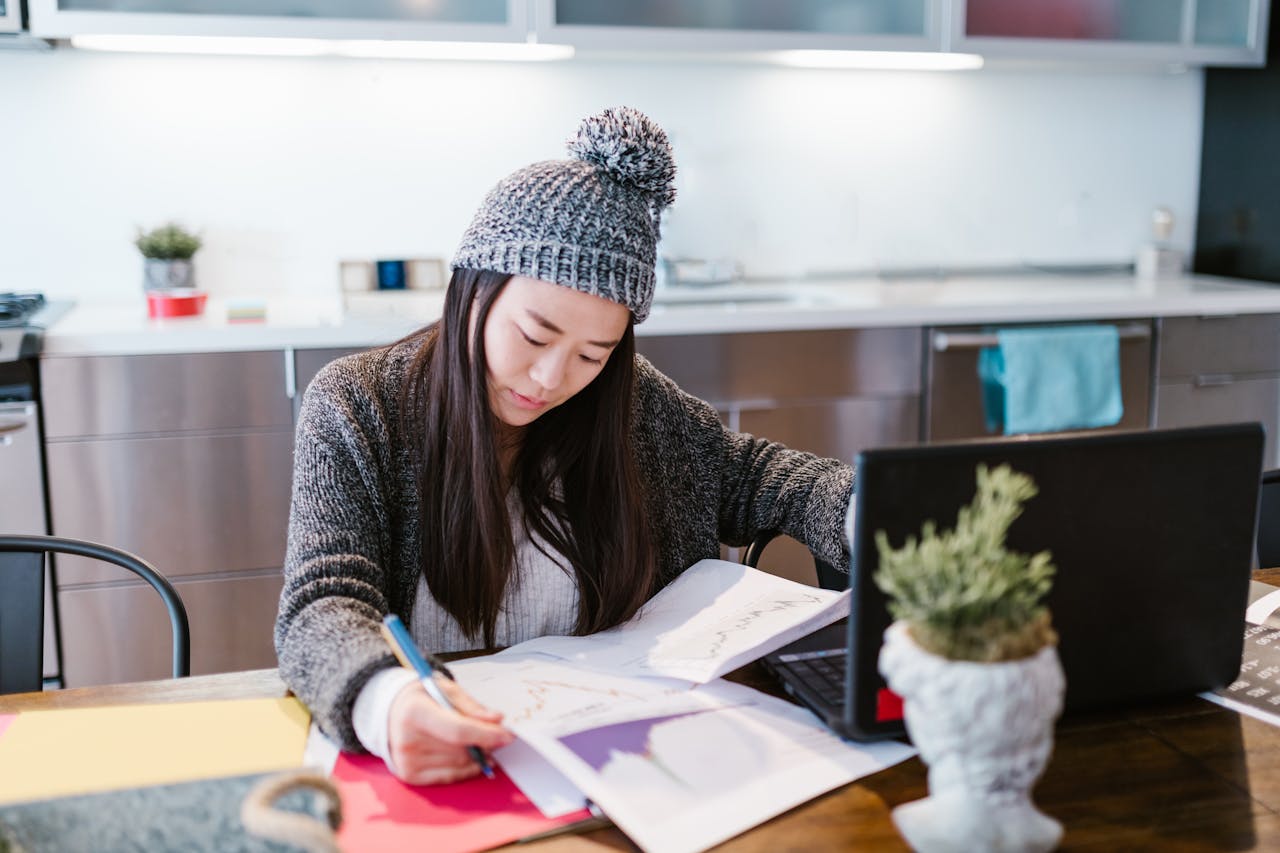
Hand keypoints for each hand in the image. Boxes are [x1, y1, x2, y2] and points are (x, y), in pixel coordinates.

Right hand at [385, 678, 513, 784]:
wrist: (390, 712)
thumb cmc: (421, 698)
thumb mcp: (444, 689)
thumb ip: (471, 706)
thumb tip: (497, 720)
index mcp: (415, 712)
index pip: (457, 730)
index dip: (486, 735)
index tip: (508, 735)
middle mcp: (407, 740)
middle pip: (461, 750)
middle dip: (485, 743)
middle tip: (498, 735)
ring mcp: (407, 761)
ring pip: (459, 764)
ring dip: (477, 755)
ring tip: (481, 742)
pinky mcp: (410, 776)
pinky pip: (450, 776)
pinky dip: (466, 768)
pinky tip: (473, 757)